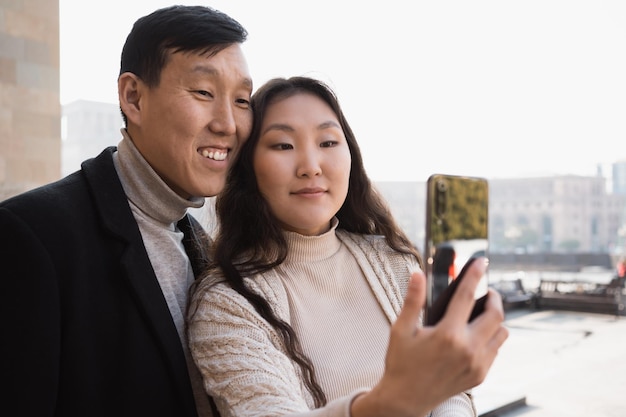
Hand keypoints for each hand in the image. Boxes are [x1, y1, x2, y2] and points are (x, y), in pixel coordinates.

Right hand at [351, 257, 508, 416]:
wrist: (406, 399)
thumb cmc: (401, 362)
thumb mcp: (401, 329)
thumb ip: (412, 300)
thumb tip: (418, 274)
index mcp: (447, 334)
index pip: (467, 296)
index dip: (475, 275)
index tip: (481, 261)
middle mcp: (467, 349)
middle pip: (495, 314)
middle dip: (493, 297)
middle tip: (486, 291)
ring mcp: (477, 364)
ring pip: (501, 333)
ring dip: (495, 319)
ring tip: (483, 312)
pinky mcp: (480, 375)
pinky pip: (496, 350)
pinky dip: (492, 337)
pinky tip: (477, 334)